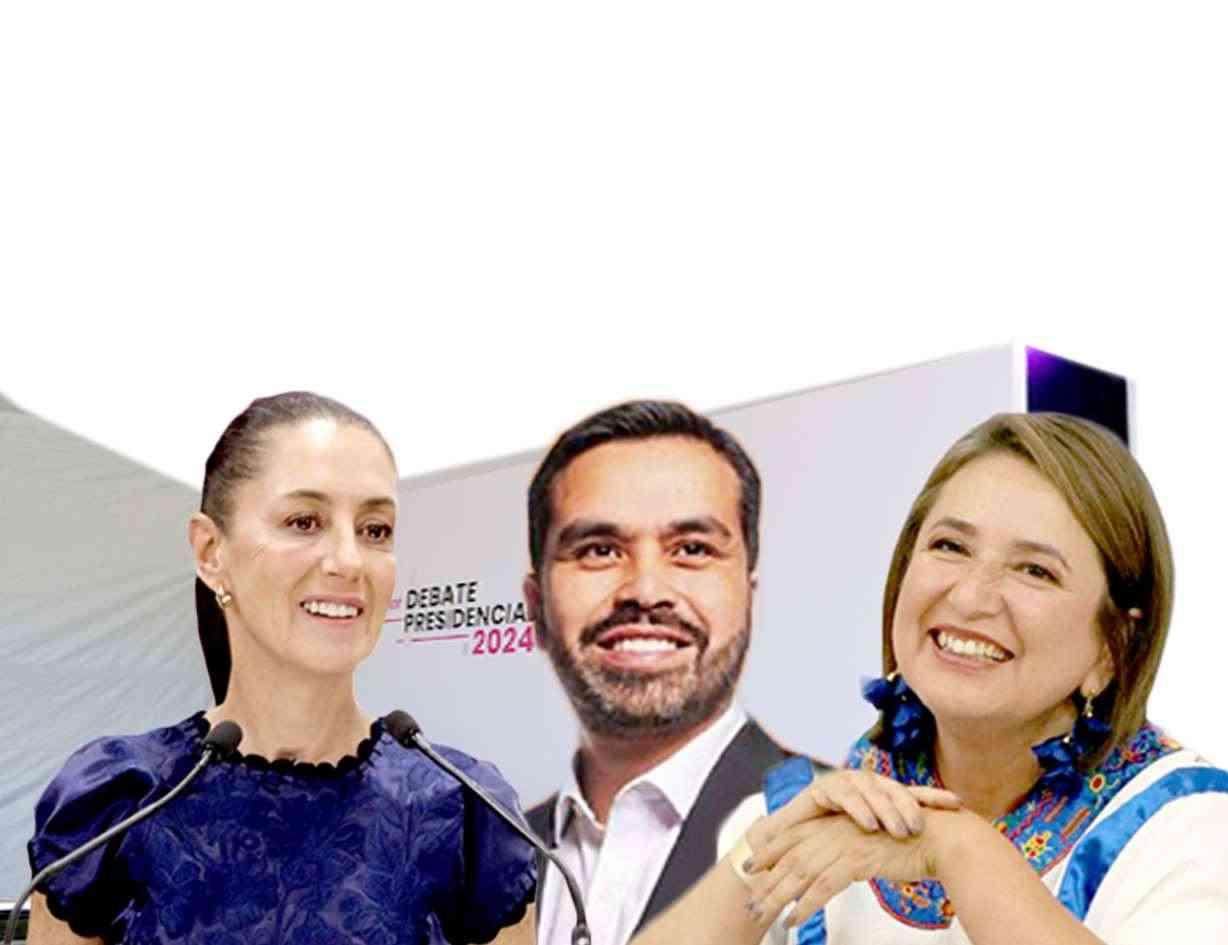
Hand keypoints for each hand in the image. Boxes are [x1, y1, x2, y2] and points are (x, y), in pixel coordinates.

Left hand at [744, 809, 952, 927]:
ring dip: (777, 898)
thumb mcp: (870, 843)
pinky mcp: (855, 861)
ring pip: (799, 874)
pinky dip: (805, 905)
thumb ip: (848, 851)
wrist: (939, 839)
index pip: (792, 838)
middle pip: (789, 858)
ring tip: (762, 916)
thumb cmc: (910, 843)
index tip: (749, 867)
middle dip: (765, 883)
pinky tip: (793, 920)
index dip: (768, 852)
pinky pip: (822, 887)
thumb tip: (834, 868)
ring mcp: (843, 845)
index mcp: (834, 824)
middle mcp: (833, 832)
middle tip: (749, 904)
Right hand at [747, 770, 960, 849]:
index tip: (957, 804)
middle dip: (909, 807)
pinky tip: (869, 824)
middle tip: (919, 829)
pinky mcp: (822, 788)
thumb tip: (936, 848)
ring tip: (898, 831)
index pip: (911, 792)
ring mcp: (844, 782)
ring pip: (871, 790)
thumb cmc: (834, 841)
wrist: (792, 843)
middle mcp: (866, 783)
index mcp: (881, 794)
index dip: (933, 796)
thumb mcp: (871, 841)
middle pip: (894, 788)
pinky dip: (858, 809)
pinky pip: (844, 795)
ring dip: (886, 809)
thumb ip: (896, 838)